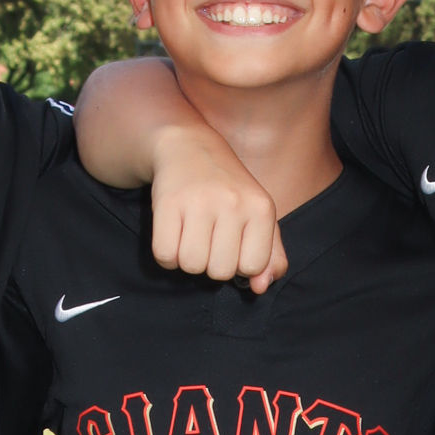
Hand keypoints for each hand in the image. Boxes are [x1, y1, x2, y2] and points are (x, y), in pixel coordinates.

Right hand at [150, 124, 286, 289]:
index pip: (253, 266)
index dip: (240, 264)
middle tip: (209, 240)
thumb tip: (261, 287)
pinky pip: (165, 255)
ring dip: (188, 260)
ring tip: (192, 237)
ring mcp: (199, 201)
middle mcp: (233, 202)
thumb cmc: (229, 190)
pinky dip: (167, 256)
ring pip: (192, 266)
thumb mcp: (258, 216)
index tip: (234, 246)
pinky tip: (174, 236)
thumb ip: (270, 255)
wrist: (189, 147)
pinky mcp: (167, 203)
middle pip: (220, 271)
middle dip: (212, 264)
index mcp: (261, 207)